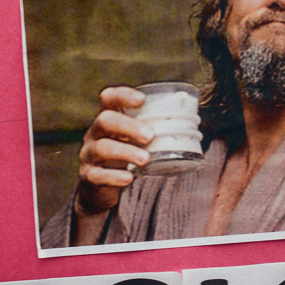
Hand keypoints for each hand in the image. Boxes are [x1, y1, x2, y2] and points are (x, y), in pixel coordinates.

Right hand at [74, 88, 150, 236]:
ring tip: (145, 159)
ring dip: (126, 152)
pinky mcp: (88, 176)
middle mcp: (94, 134)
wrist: (98, 189)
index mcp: (107, 120)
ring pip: (102, 148)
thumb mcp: (133, 142)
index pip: (108, 98)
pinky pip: (98, 175)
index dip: (123, 95)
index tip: (142, 99)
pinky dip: (114, 177)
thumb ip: (152, 131)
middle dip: (128, 126)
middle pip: (105, 120)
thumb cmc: (123, 159)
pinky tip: (129, 179)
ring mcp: (89, 155)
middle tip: (150, 135)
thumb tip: (195, 122)